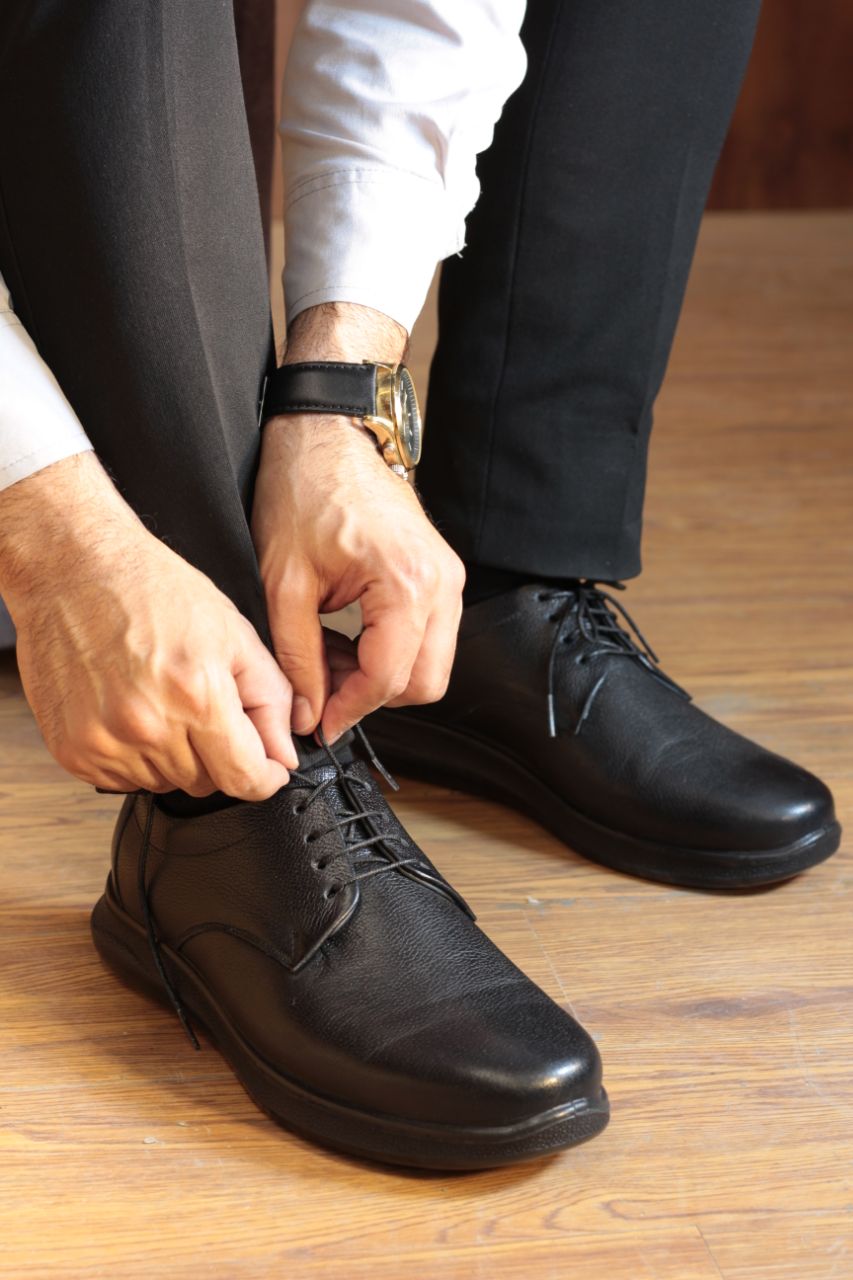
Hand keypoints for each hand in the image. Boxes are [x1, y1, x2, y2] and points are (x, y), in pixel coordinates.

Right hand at [0, 453, 296, 797]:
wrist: (73, 568)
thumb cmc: (150, 589)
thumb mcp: (234, 633)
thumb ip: (270, 699)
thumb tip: (283, 754)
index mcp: (196, 695)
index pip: (245, 779)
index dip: (266, 777)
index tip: (269, 768)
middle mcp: (148, 726)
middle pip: (207, 784)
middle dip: (219, 755)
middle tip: (204, 706)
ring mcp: (105, 742)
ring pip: (165, 784)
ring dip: (175, 756)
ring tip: (162, 700)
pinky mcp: (73, 749)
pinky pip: (123, 780)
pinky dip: (135, 758)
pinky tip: (132, 711)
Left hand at [251, 301, 463, 741]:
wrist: (328, 434)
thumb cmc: (302, 491)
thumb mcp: (283, 583)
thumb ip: (297, 658)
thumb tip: (306, 715)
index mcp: (405, 583)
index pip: (388, 678)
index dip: (348, 711)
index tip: (316, 724)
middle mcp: (440, 583)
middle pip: (424, 683)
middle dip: (372, 697)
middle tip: (321, 690)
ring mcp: (448, 577)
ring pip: (432, 665)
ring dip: (384, 677)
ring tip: (331, 660)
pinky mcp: (442, 573)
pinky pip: (430, 637)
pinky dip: (394, 651)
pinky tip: (351, 638)